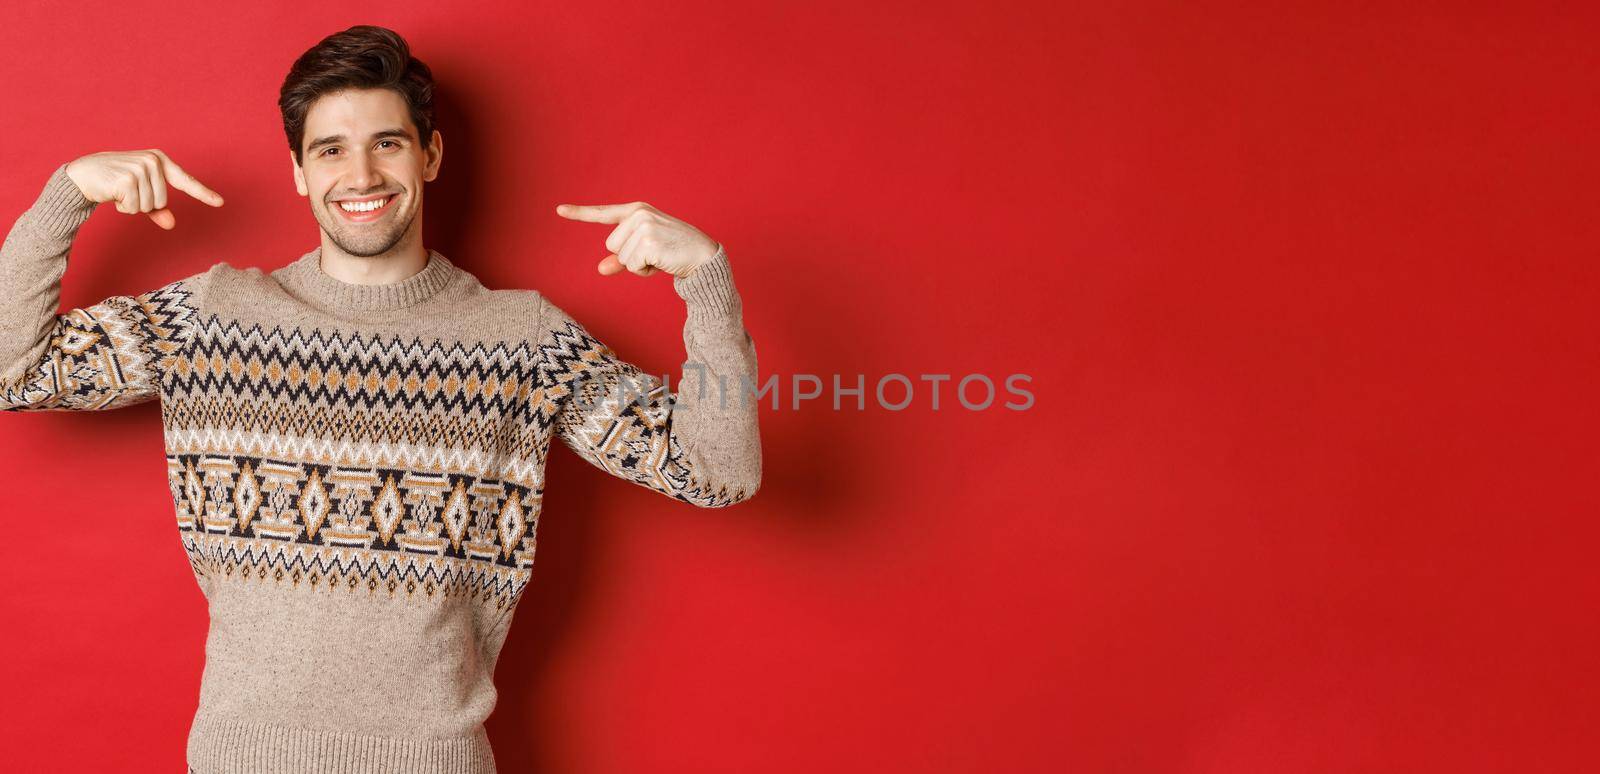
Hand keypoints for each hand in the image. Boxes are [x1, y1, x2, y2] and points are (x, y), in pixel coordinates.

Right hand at [64, 149, 224, 229]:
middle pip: (161, 202)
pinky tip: (113, 193)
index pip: (185, 180)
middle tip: (126, 191)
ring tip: (119, 191)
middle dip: (143, 204)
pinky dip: (123, 206)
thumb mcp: (140, 194)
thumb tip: (171, 224)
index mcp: (159, 160)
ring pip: (149, 206)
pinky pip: (135, 207)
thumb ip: (157, 209)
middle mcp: (153, 161)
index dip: (203, 193)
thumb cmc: (115, 182)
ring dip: (132, 206)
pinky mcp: (127, 179)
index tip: (220, 203)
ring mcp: (140, 168)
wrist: (84, 174)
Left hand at [554, 200, 718, 277]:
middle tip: (655, 253)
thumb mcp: (646, 252)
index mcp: (637, 210)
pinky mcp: (648, 241)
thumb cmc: (675, 252)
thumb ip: (622, 258)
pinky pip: (632, 265)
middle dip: (630, 257)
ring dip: (639, 265)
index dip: (580, 213)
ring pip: (622, 257)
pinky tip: (663, 262)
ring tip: (661, 257)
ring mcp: (644, 226)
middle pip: (612, 246)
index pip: (603, 213)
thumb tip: (601, 269)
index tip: (558, 209)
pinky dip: (646, 271)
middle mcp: (639, 214)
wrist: (703, 256)